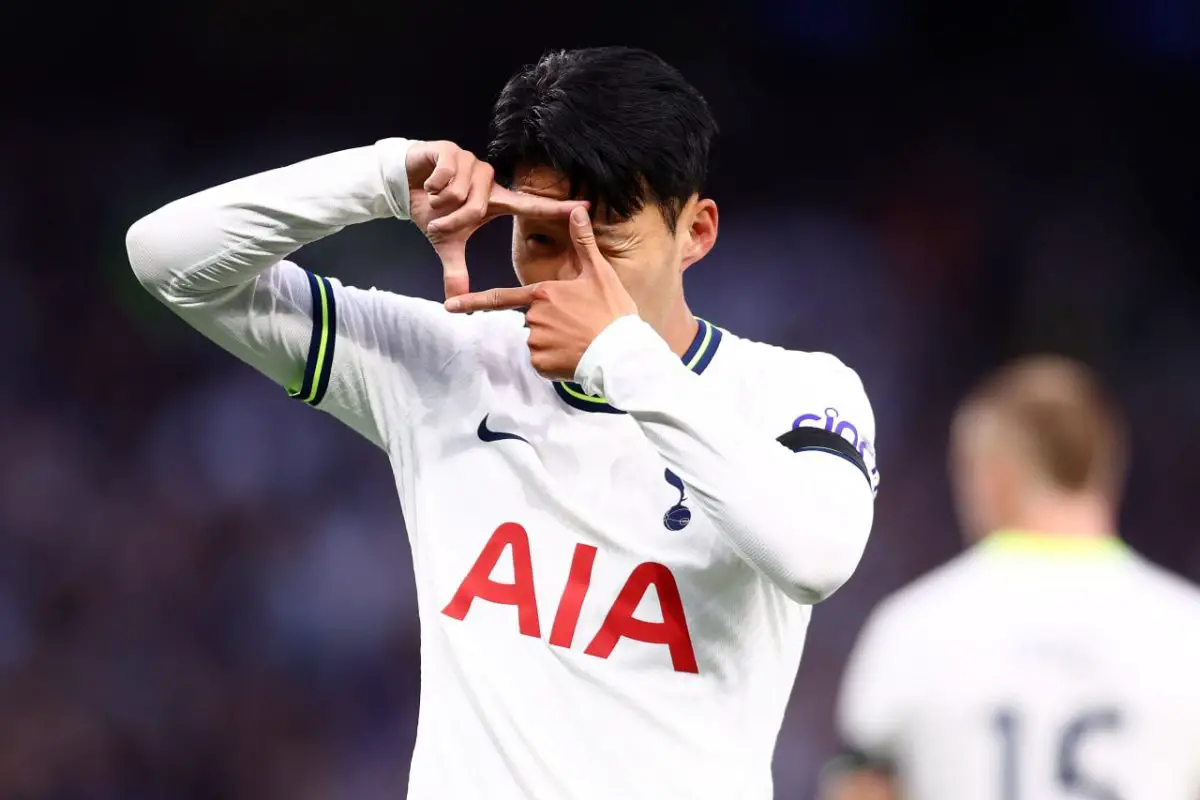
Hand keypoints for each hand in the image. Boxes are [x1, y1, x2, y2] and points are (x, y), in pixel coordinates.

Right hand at [405, 140, 586, 297]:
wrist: (404, 184)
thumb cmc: (432, 210)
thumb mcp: (446, 242)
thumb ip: (456, 270)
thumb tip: (455, 302)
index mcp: (495, 200)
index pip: (531, 204)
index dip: (558, 207)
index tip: (586, 206)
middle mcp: (489, 179)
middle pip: (476, 207)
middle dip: (453, 219)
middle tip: (440, 220)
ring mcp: (472, 162)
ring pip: (460, 192)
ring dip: (441, 202)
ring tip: (435, 197)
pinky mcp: (452, 150)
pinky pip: (446, 175)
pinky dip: (432, 185)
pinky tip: (429, 182)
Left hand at [444, 207, 638, 379]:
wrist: (622, 353)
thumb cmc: (611, 311)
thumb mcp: (599, 273)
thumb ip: (583, 241)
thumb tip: (577, 209)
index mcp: (542, 294)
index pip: (500, 298)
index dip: (473, 301)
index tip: (450, 306)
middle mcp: (533, 317)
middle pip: (531, 319)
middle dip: (549, 322)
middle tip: (578, 324)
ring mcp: (536, 342)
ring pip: (537, 341)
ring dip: (553, 342)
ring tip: (580, 340)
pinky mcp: (542, 364)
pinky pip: (542, 361)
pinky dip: (555, 361)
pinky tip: (574, 355)